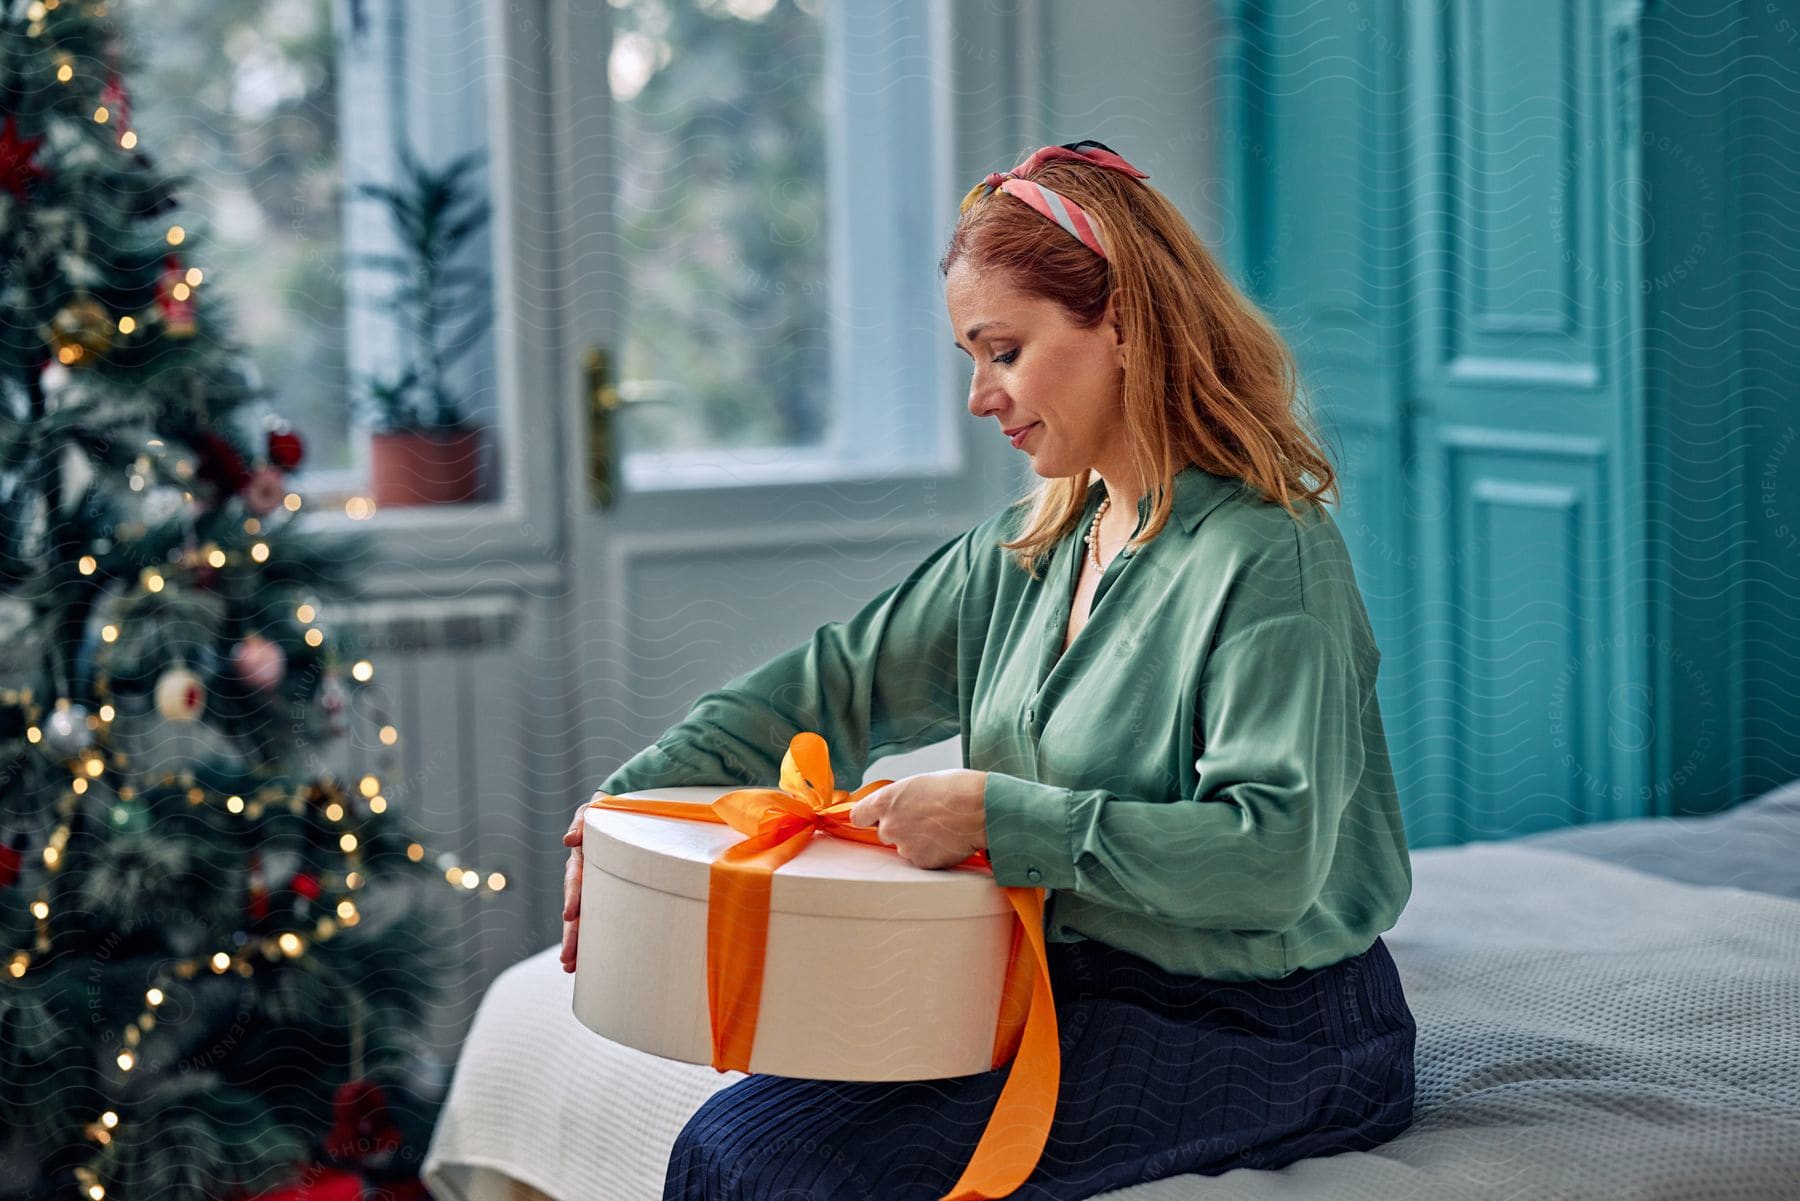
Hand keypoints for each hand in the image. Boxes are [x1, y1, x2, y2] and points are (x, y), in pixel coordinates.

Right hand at [560, 793, 602, 973]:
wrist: (623, 815)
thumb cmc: (608, 812)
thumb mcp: (594, 810)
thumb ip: (581, 821)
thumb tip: (568, 839)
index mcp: (582, 859)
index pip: (575, 881)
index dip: (572, 897)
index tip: (569, 915)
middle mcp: (585, 879)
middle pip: (576, 910)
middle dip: (571, 935)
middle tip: (567, 959)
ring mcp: (595, 890)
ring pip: (585, 920)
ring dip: (577, 943)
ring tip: (570, 968)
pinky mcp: (607, 896)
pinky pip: (601, 920)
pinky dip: (592, 939)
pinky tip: (586, 962)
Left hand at [848, 769, 988, 869]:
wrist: (982, 809)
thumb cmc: (956, 789)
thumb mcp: (919, 784)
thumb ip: (900, 799)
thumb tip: (897, 808)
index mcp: (885, 801)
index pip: (858, 816)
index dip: (869, 817)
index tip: (876, 818)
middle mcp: (890, 826)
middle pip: (884, 833)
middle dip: (900, 829)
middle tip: (924, 820)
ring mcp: (905, 847)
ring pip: (905, 847)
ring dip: (918, 841)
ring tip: (941, 828)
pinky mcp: (922, 863)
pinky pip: (921, 859)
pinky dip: (932, 853)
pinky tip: (947, 840)